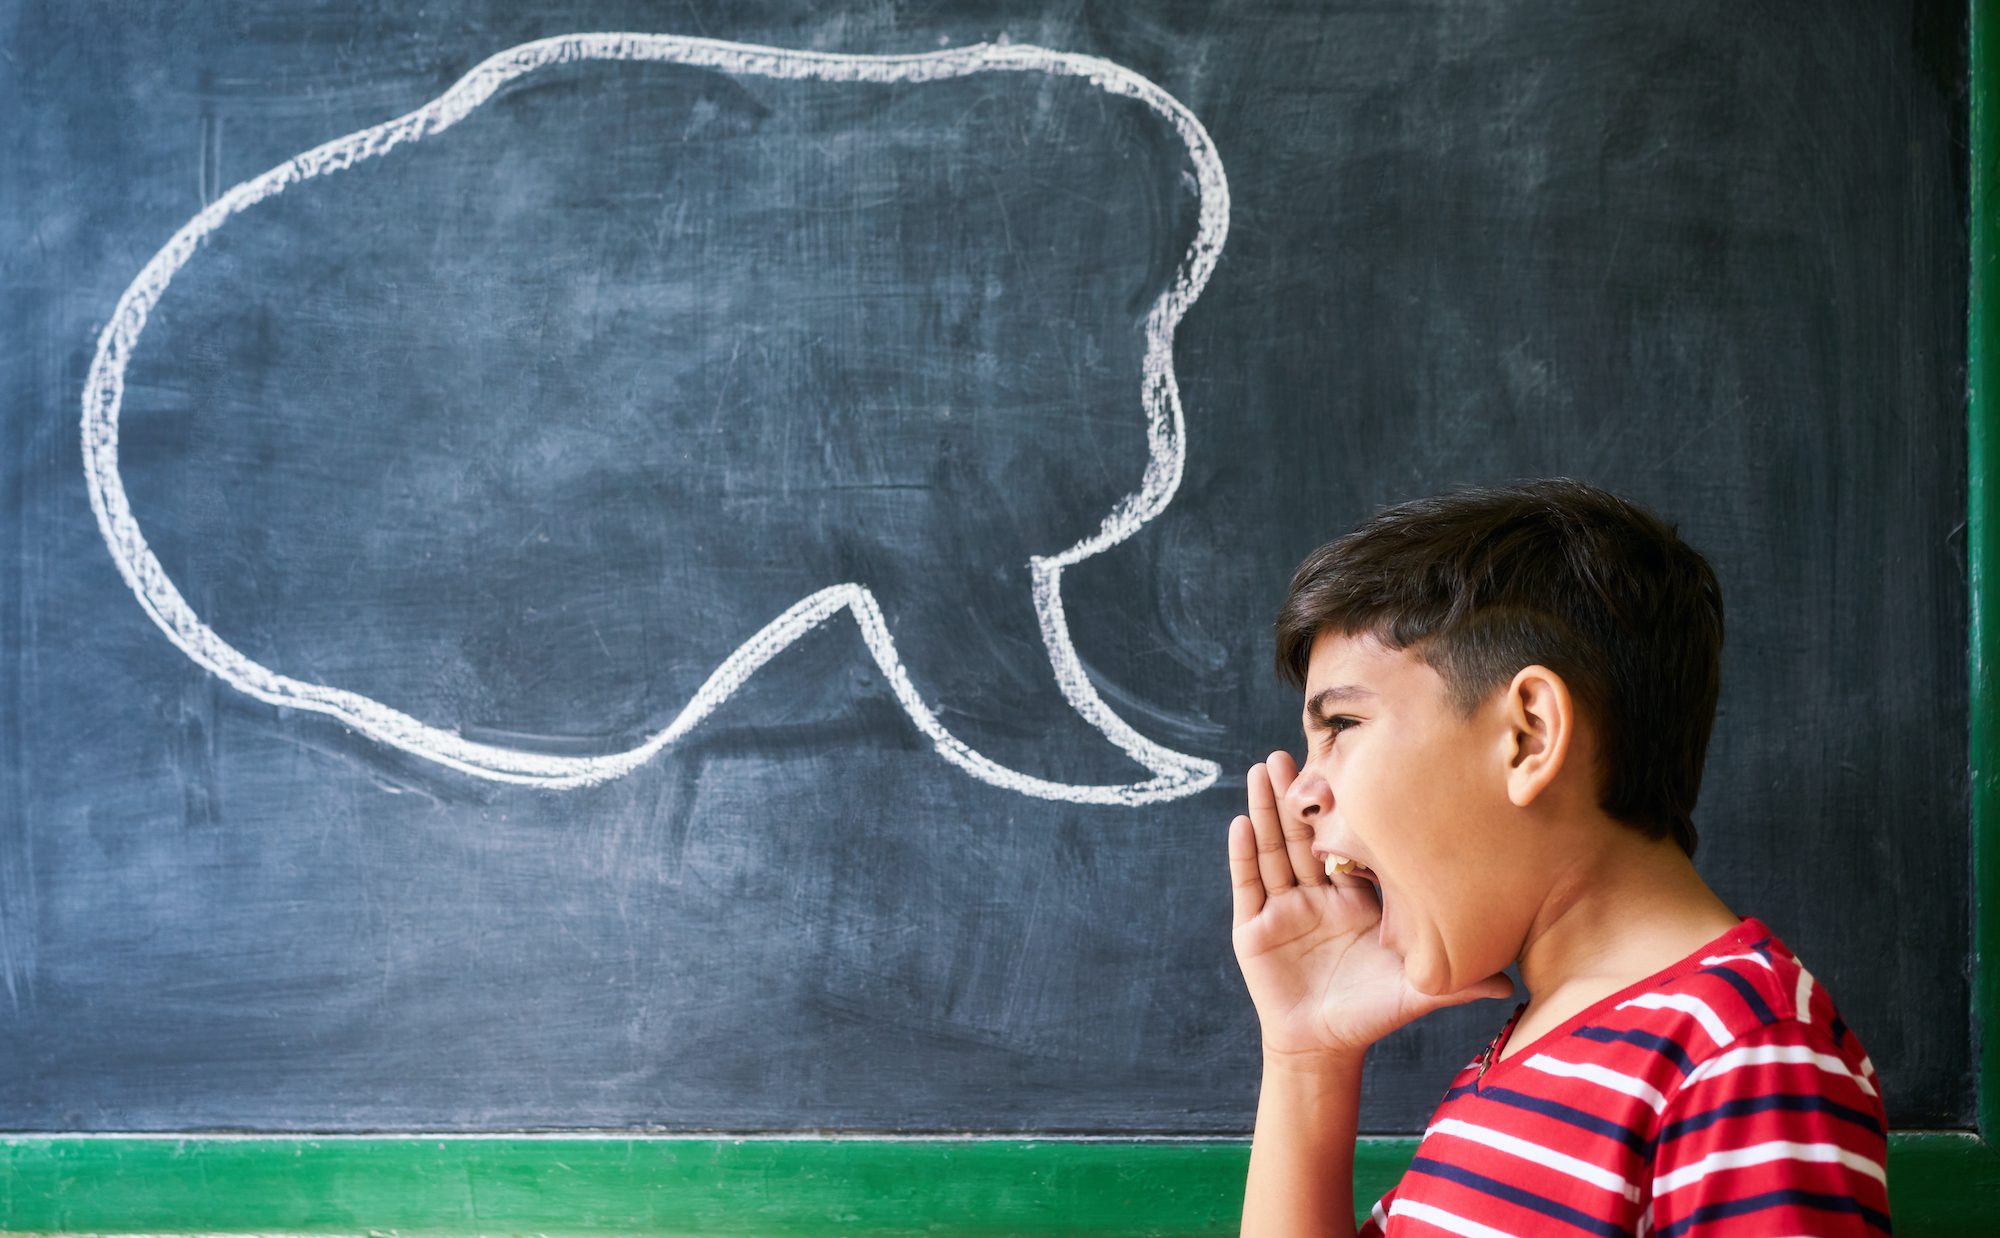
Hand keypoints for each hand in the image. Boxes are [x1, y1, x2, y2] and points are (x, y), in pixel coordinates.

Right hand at [1228, 750, 1512, 1060]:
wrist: (1323, 1048)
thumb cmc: (1370, 1014)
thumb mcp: (1416, 990)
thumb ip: (1459, 982)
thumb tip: (1517, 984)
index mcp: (1354, 900)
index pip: (1346, 845)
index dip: (1345, 811)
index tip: (1349, 771)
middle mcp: (1316, 895)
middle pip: (1304, 835)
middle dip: (1297, 794)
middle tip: (1294, 751)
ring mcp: (1283, 909)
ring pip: (1273, 850)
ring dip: (1266, 809)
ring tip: (1263, 769)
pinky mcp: (1253, 928)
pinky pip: (1248, 884)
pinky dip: (1243, 854)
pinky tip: (1240, 823)